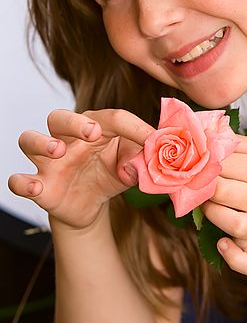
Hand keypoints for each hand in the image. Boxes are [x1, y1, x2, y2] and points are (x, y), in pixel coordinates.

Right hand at [9, 109, 153, 229]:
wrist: (91, 205)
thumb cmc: (111, 172)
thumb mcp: (131, 165)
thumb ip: (141, 157)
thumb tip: (150, 154)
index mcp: (95, 127)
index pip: (112, 118)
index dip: (133, 126)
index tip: (152, 138)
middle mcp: (68, 138)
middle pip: (58, 117)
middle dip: (73, 122)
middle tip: (92, 132)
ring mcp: (50, 162)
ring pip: (29, 140)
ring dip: (41, 143)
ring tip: (58, 151)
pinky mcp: (40, 186)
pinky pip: (18, 180)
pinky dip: (22, 182)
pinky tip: (36, 187)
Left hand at [201, 135, 246, 274]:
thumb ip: (238, 143)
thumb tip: (207, 128)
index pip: (225, 160)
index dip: (204, 162)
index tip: (193, 163)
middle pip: (219, 186)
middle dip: (201, 185)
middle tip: (193, 184)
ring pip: (221, 214)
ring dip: (206, 209)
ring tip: (205, 203)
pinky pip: (239, 255)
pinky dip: (227, 251)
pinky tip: (222, 242)